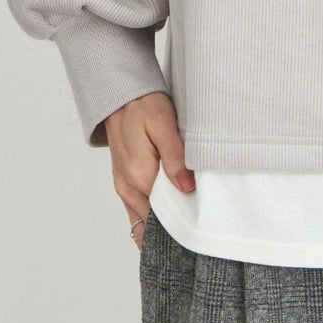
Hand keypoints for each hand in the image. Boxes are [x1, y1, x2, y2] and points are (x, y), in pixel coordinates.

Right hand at [102, 90, 195, 248]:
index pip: (164, 214)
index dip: (184, 219)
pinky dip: (151, 215)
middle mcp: (127, 188)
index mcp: (139, 176)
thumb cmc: (143, 106)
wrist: (121, 96)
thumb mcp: (163, 124)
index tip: (202, 220)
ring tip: (187, 220)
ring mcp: (123, 187)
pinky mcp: (124, 182)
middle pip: (153, 222)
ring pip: (143, 219)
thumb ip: (175, 156)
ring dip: (162, 222)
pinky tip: (169, 212)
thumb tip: (187, 187)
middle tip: (199, 223)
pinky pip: (137, 210)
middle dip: (174, 225)